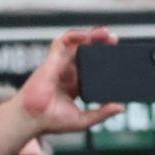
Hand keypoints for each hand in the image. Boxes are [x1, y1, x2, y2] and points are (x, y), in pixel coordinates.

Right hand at [0, 28, 125, 154]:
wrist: (32, 120)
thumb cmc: (52, 121)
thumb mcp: (83, 120)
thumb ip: (102, 113)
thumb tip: (121, 108)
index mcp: (74, 85)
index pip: (91, 67)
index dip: (103, 60)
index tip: (117, 56)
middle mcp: (67, 73)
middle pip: (85, 52)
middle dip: (99, 43)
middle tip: (113, 39)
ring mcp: (59, 66)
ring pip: (75, 44)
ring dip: (89, 35)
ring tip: (104, 33)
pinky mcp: (51, 61)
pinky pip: (62, 43)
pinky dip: (73, 36)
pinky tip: (86, 35)